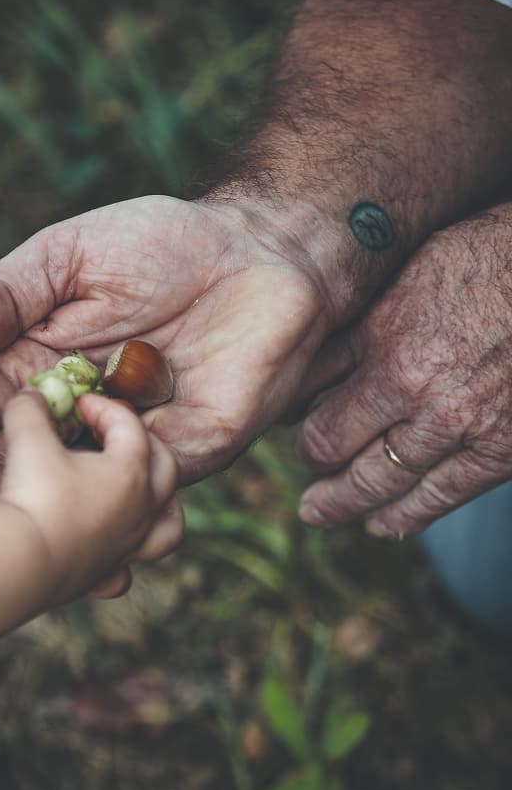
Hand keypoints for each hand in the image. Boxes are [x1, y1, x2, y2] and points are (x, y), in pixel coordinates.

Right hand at [0, 195, 330, 510]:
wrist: (260, 249)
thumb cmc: (160, 241)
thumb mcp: (68, 256)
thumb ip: (7, 294)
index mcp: (43, 365)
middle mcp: (82, 413)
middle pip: (25, 459)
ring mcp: (134, 440)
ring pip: (79, 487)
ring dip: (39, 514)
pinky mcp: (189, 453)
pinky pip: (147, 492)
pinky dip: (115, 518)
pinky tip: (82, 540)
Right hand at [0, 391, 181, 600]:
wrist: (19, 565)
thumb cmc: (33, 496)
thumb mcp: (28, 440)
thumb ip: (30, 410)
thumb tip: (31, 394)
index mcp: (132, 471)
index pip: (130, 426)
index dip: (104, 408)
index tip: (78, 404)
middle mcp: (142, 509)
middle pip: (165, 468)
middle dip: (143, 445)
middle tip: (111, 438)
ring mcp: (130, 545)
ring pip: (169, 524)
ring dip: (161, 506)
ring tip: (142, 496)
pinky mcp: (106, 574)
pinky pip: (128, 570)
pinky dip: (125, 561)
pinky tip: (108, 551)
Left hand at [296, 206, 511, 536]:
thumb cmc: (473, 265)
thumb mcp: (396, 290)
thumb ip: (348, 342)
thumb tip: (298, 384)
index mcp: (390, 360)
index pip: (325, 432)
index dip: (308, 447)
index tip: (305, 447)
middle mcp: (421, 401)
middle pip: (353, 466)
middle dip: (326, 488)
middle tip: (309, 504)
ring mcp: (464, 427)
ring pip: (393, 485)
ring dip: (355, 506)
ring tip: (331, 516)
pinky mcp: (502, 447)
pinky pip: (446, 494)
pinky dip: (411, 515)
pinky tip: (385, 525)